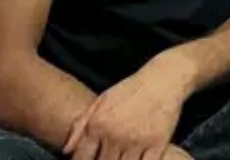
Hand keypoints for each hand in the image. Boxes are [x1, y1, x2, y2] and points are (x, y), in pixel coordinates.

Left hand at [63, 53, 193, 159]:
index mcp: (98, 125)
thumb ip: (80, 125)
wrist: (163, 79)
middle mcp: (115, 135)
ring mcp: (137, 140)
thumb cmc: (130, 90)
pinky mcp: (158, 143)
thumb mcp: (101, 101)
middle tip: (109, 156)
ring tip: (122, 157)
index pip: (82, 158)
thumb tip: (66, 151)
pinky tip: (138, 159)